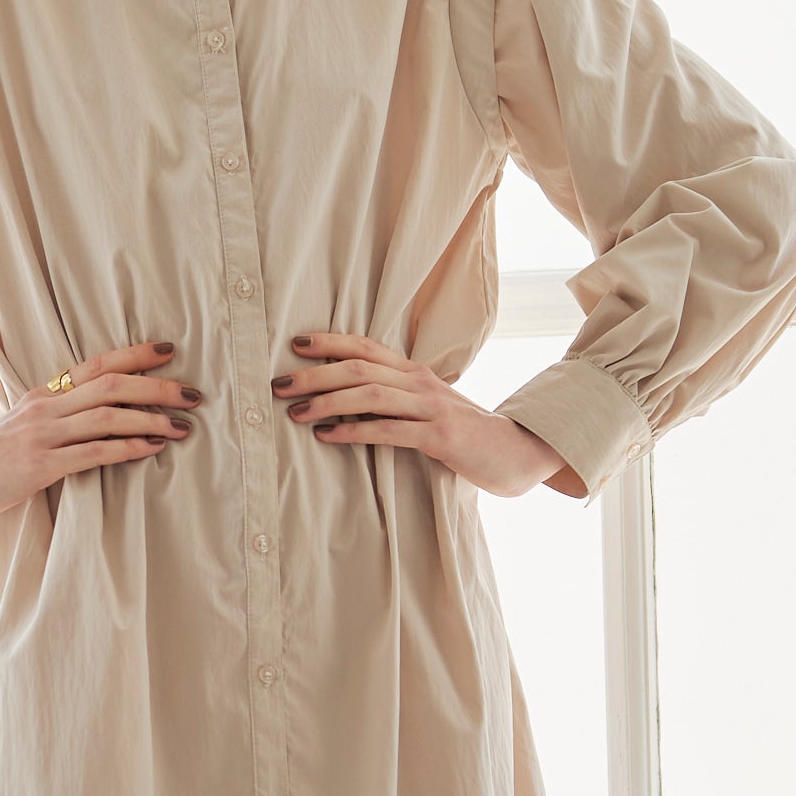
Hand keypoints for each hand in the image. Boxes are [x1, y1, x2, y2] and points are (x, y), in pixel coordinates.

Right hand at [0, 340, 199, 533]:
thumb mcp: (22, 426)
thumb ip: (56, 416)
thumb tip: (101, 414)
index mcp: (42, 394)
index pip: (95, 364)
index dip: (134, 354)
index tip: (170, 350)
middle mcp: (44, 407)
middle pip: (109, 385)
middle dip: (156, 387)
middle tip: (192, 394)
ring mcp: (41, 435)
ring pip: (106, 416)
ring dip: (150, 419)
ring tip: (182, 426)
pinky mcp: (39, 466)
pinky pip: (93, 453)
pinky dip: (127, 449)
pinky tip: (153, 448)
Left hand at [273, 329, 582, 498]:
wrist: (518, 453)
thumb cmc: (465, 435)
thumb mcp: (427, 409)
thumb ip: (394, 400)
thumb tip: (344, 401)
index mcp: (415, 372)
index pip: (366, 346)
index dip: (329, 341)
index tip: (294, 345)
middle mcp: (421, 382)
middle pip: (359, 366)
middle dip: (314, 373)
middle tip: (278, 384)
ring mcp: (431, 407)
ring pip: (369, 393)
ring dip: (326, 401)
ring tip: (294, 411)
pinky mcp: (440, 436)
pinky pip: (388, 430)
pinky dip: (353, 431)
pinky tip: (327, 436)